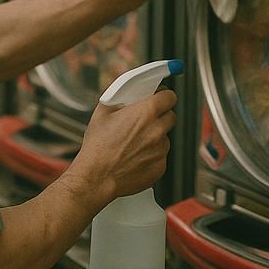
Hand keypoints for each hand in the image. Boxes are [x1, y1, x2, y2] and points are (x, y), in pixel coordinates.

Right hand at [70, 88, 176, 206]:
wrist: (97, 176)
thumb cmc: (98, 146)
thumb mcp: (103, 112)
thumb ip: (120, 98)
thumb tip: (127, 93)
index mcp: (145, 112)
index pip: (169, 97)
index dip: (163, 96)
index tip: (159, 98)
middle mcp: (157, 130)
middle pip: (171, 116)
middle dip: (161, 115)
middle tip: (145, 120)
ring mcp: (160, 150)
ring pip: (165, 137)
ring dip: (155, 136)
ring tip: (135, 142)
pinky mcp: (160, 167)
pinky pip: (161, 155)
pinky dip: (152, 154)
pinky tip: (136, 156)